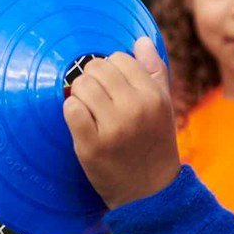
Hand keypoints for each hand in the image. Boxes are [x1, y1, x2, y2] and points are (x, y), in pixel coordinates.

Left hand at [63, 37, 183, 205]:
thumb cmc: (154, 145)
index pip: (120, 58)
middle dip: (93, 80)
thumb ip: (154, 72)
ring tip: (90, 112)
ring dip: (80, 96)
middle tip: (97, 101)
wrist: (150, 192)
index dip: (112, 71)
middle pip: (97, 68)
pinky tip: (80, 123)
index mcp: (154, 96)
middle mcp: (135, 108)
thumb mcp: (163, 107)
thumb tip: (141, 41)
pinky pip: (70, 108)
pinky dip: (71, 112)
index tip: (113, 89)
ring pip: (81, 85)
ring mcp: (113, 128)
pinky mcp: (91, 145)